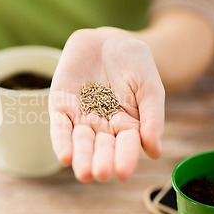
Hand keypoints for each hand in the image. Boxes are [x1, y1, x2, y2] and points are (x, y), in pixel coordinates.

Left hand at [49, 27, 164, 182]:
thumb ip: (152, 116)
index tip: (122, 173)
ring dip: (81, 156)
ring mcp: (80, 117)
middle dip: (100, 161)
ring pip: (79, 141)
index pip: (125, 146)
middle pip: (101, 147)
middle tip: (100, 174)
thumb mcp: (149, 86)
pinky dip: (61, 141)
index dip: (124, 159)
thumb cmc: (135, 64)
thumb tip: (154, 152)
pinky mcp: (61, 106)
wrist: (108, 40)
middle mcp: (103, 126)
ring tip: (83, 172)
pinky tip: (65, 156)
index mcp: (127, 126)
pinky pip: (59, 126)